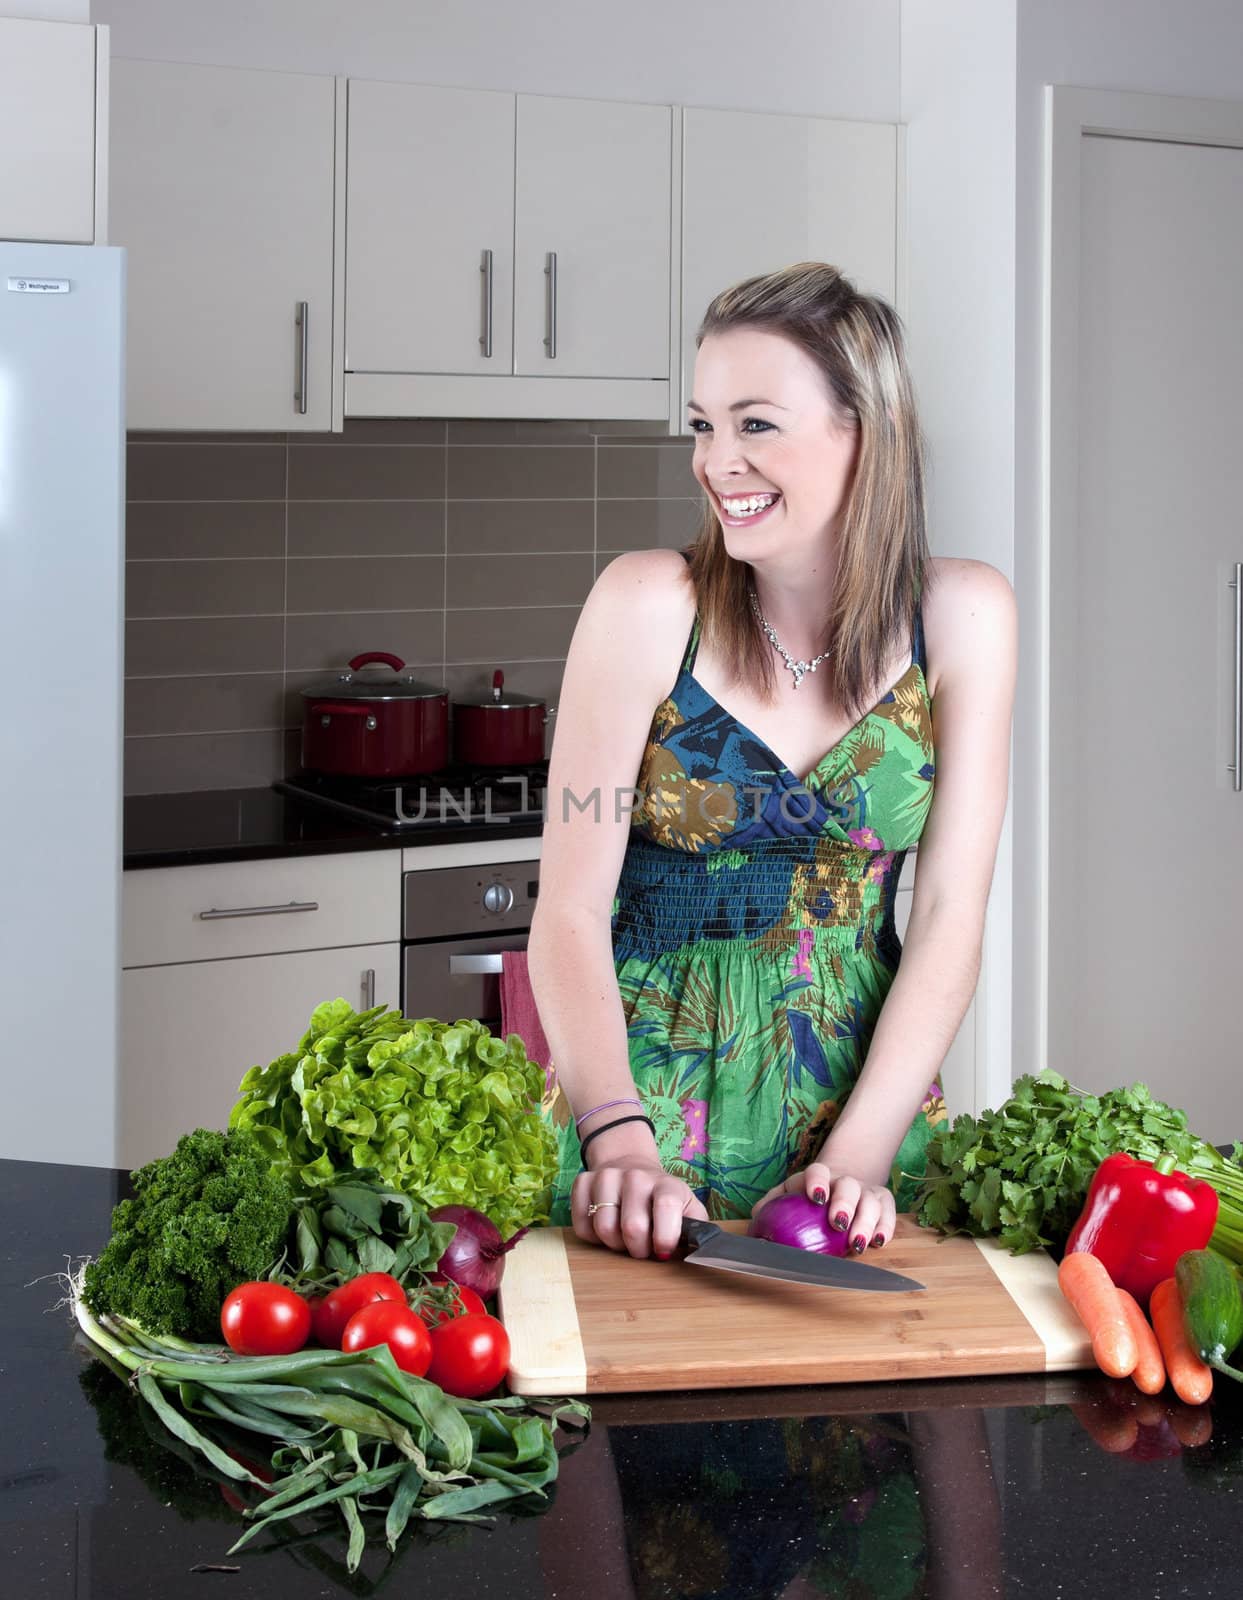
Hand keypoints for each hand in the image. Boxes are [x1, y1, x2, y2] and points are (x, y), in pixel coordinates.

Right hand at [570, 1156, 709, 1260]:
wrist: (633, 1170)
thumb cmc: (662, 1201)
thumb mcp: (688, 1210)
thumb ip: (697, 1229)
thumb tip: (701, 1250)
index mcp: (666, 1184)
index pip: (666, 1208)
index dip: (664, 1238)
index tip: (662, 1251)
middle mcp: (636, 1176)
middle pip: (632, 1227)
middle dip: (637, 1249)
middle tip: (641, 1247)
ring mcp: (607, 1176)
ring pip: (604, 1228)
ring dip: (614, 1244)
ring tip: (624, 1238)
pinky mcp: (583, 1181)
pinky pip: (582, 1225)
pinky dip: (593, 1237)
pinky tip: (606, 1227)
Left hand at [754, 1159, 896, 1254]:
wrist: (842, 1183)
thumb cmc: (809, 1196)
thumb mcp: (790, 1194)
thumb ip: (772, 1204)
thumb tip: (755, 1220)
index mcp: (819, 1176)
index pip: (818, 1172)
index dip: (817, 1182)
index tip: (815, 1196)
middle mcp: (845, 1181)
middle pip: (849, 1187)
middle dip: (845, 1204)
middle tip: (838, 1223)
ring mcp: (867, 1191)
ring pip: (873, 1201)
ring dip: (867, 1222)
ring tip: (858, 1243)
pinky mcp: (884, 1203)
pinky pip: (890, 1214)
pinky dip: (886, 1228)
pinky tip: (877, 1242)